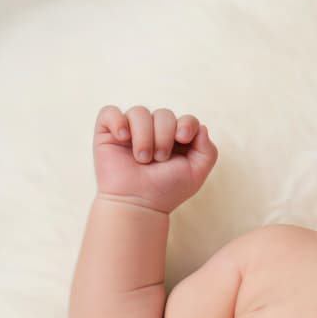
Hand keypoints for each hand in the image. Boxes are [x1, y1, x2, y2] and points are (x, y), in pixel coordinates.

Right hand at [92, 105, 217, 212]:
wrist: (138, 205)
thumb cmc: (166, 191)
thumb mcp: (196, 174)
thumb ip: (208, 150)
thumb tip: (200, 127)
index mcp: (175, 139)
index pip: (186, 119)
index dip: (186, 124)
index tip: (182, 138)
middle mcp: (153, 131)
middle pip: (164, 114)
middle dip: (164, 136)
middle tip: (159, 159)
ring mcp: (131, 130)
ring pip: (139, 112)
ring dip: (143, 136)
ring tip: (142, 159)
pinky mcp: (108, 132)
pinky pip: (110, 112)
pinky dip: (118, 122)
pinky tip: (123, 138)